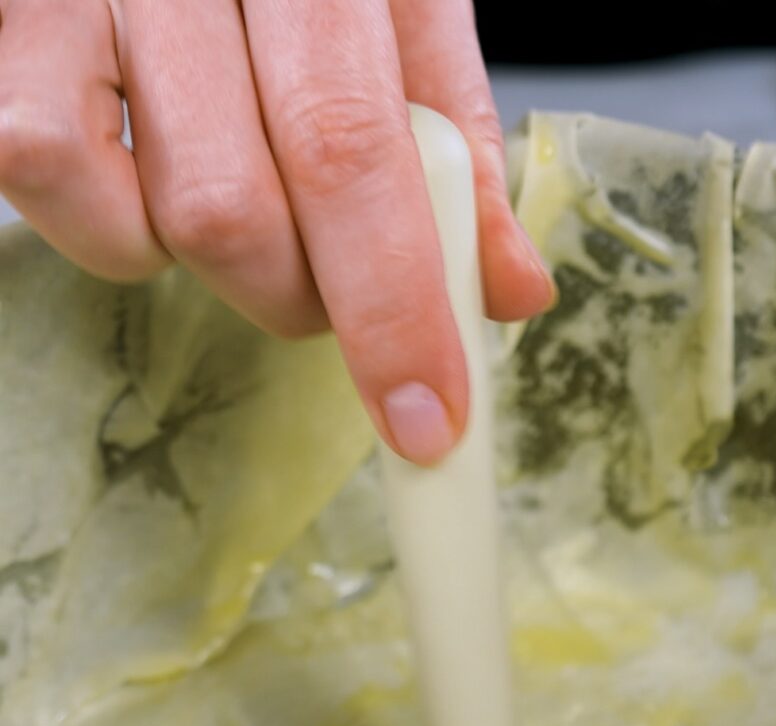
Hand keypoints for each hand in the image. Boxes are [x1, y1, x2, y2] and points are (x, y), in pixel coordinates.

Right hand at [0, 0, 554, 463]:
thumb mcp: (406, 15)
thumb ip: (456, 148)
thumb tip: (511, 292)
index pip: (353, 152)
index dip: (394, 309)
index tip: (427, 422)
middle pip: (240, 214)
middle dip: (307, 302)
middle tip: (332, 281)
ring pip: (156, 218)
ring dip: (230, 268)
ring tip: (252, 200)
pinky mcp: (5, 30)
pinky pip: (44, 177)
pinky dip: (118, 226)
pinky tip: (152, 180)